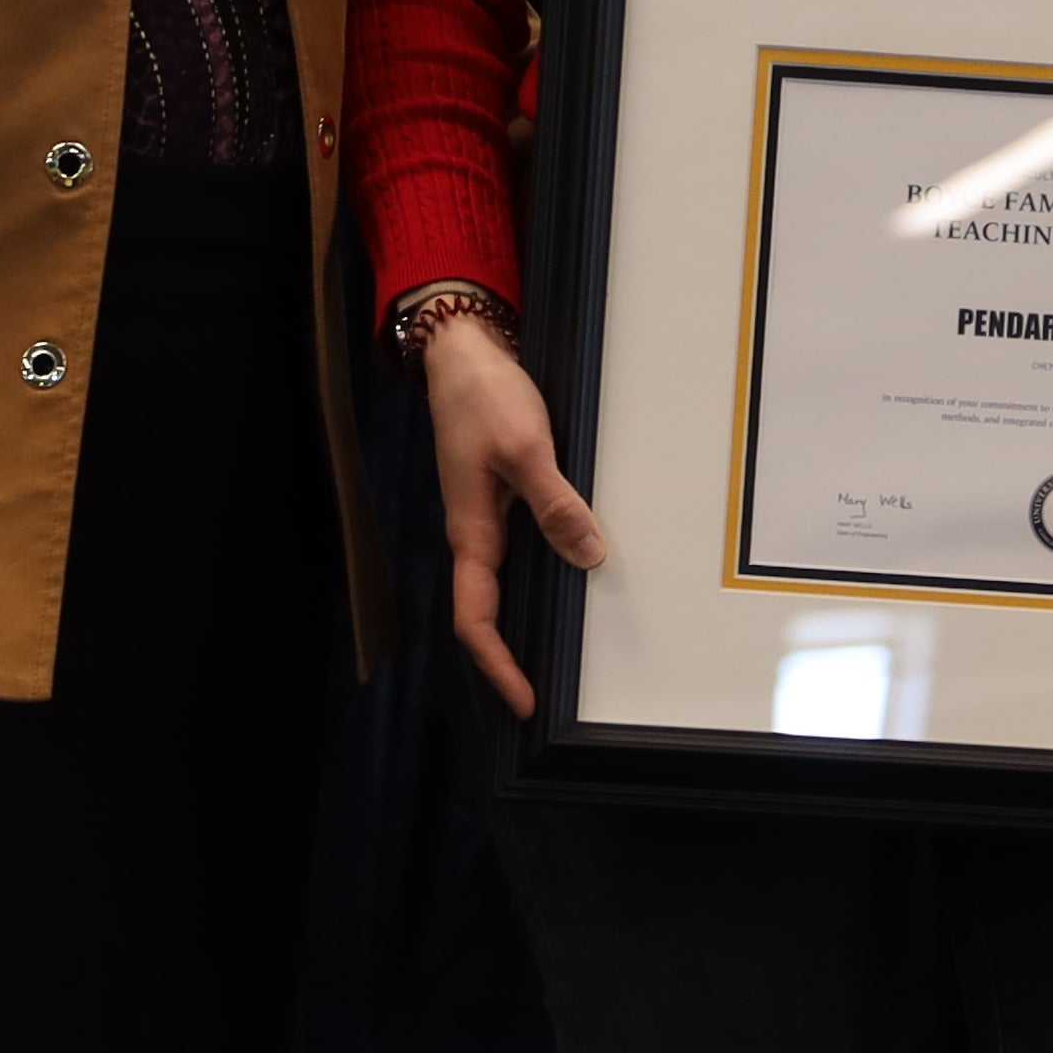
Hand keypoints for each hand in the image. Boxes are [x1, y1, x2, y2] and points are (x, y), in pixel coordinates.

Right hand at [418, 302, 609, 715]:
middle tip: (545, 692)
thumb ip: (556, 505)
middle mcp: (475, 533)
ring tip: (563, 650)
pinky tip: (575, 572)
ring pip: (506, 583)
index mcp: (471, 532)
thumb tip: (589, 557)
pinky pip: (522, 549)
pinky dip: (544, 571)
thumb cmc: (485, 396)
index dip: (499, 666)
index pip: (476, 620)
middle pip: (488, 612)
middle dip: (513, 657)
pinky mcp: (502, 496)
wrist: (464, 352)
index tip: (526, 700)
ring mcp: (487, 516)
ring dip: (529, 617)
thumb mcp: (526, 449)